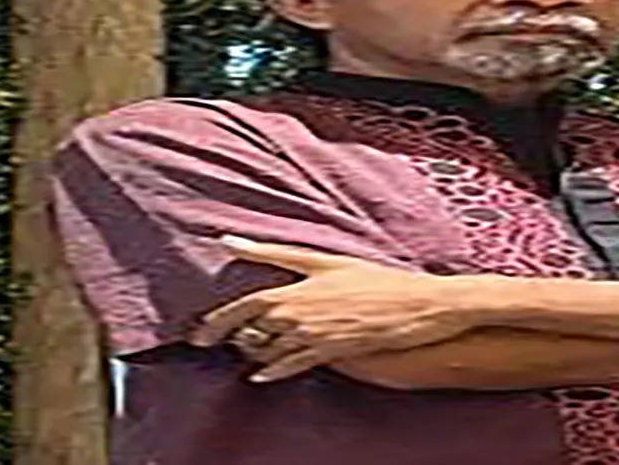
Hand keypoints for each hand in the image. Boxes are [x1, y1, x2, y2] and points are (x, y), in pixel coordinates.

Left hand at [189, 237, 483, 382]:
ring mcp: (316, 333)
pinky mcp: (332, 351)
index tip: (199, 330)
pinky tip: (261, 376)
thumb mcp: (330, 260)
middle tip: (207, 344)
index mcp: (302, 284)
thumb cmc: (377, 278)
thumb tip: (231, 241)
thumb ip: (281, 254)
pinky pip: (293, 366)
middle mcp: (303, 309)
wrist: (419, 303)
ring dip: (251, 352)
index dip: (218, 319)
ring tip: (241, 352)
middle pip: (252, 328)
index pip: (248, 303)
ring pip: (270, 348)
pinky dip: (272, 372)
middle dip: (225, 337)